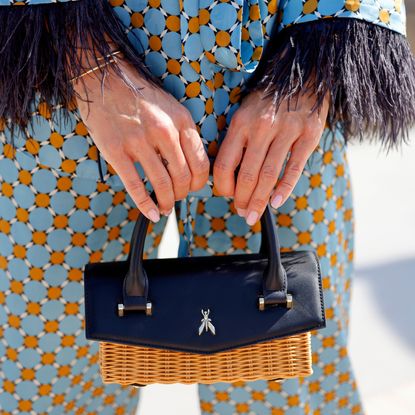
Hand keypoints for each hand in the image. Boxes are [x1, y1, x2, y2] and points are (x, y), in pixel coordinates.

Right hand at [73, 58, 208, 221]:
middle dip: (182, 195)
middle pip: (183, 177)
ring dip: (167, 203)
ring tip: (166, 208)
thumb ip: (183, 135)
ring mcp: (138, 141)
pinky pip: (135, 186)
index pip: (201, 163)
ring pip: (162, 184)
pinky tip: (151, 214)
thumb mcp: (172, 109)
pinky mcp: (115, 150)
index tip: (192, 189)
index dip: (199, 183)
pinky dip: (145, 205)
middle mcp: (164, 131)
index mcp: (182, 121)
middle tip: (176, 200)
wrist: (103, 78)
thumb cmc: (139, 97)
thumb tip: (191, 168)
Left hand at [213, 90, 328, 224]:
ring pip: (268, 175)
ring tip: (253, 215)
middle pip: (246, 175)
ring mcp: (287, 131)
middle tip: (242, 213)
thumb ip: (237, 140)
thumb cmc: (269, 98)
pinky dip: (285, 188)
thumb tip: (228, 175)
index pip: (224, 164)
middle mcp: (262, 127)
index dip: (223, 186)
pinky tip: (276, 202)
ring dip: (259, 200)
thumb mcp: (245, 111)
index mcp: (241, 123)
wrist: (303, 73)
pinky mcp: (309, 135)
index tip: (226, 196)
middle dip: (242, 200)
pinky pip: (294, 168)